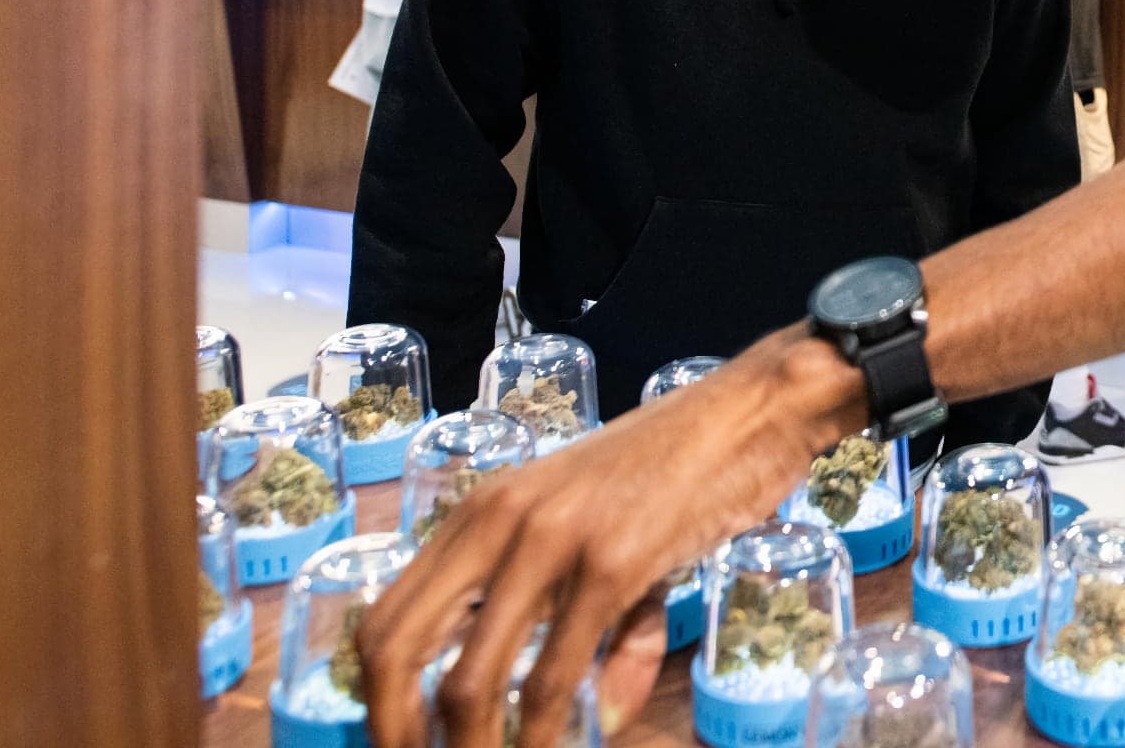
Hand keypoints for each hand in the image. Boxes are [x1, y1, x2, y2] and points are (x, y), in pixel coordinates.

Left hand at [357, 329, 864, 747]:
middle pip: (394, 650)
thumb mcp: (597, 533)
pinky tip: (581, 741)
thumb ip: (582, 620)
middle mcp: (497, 520)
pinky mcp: (611, 563)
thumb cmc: (675, 467)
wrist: (750, 410)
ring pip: (469, 681)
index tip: (400, 744)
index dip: (374, 701)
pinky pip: (556, 675)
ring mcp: (550, 541)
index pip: (385, 617)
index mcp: (481, 511)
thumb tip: (600, 717)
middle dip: (399, 734)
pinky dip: (551, 732)